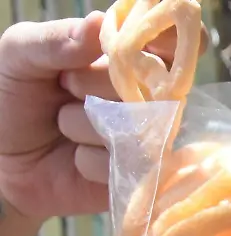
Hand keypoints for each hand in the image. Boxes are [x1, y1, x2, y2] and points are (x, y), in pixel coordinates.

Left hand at [0, 11, 203, 221]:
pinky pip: (122, 162)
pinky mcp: (142, 174)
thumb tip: (99, 23)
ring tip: (63, 125)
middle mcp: (147, 95)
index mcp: (126, 55)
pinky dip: (86, 162)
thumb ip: (54, 38)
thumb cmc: (16, 98)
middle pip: (149, 85)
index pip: (170, 40)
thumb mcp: (20, 55)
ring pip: (134, 127)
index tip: (140, 46)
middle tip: (66, 88)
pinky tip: (75, 159)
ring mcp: (149, 136)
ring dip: (83, 126)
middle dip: (93, 87)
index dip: (166, 39)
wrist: (4, 159)